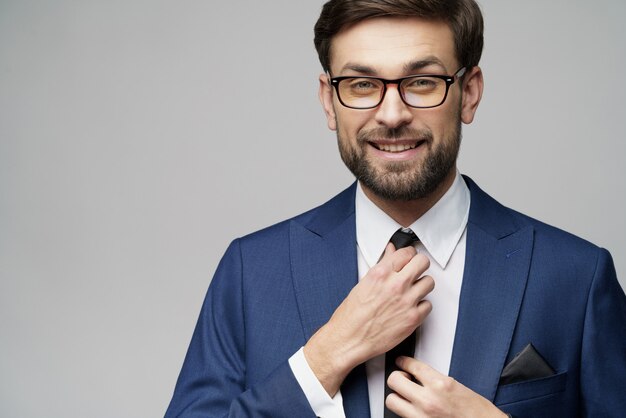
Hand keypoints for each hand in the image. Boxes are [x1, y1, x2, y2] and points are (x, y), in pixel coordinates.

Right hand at [304, 243, 433, 395]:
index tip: (409, 259)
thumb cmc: (352, 315)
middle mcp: (395, 285)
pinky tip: (410, 307)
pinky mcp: (413, 318)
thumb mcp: (364, 283)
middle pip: (422, 263)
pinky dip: (421, 306)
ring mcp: (406, 301)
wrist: (349, 339)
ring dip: (422, 285)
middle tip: (415, 271)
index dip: (409, 255)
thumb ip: (382, 266)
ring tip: (412, 291)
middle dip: (419, 265)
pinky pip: (428, 305)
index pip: (407, 252)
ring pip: (429, 282)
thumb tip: (390, 253)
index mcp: (381, 273)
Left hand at [386, 357, 506, 417]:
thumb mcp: (456, 386)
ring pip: (392, 401)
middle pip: (394, 381)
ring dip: (397, 396)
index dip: (404, 362)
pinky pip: (402, 416)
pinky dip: (406, 412)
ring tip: (406, 395)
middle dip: (397, 377)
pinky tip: (413, 409)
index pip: (411, 365)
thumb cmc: (478, 412)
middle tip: (403, 378)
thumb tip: (418, 375)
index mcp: (440, 384)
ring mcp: (421, 416)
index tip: (402, 362)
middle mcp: (428, 400)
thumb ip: (434, 379)